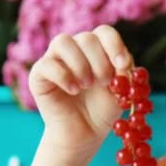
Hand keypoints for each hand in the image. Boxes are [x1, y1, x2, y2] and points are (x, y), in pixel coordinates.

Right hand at [28, 25, 132, 156]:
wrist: (85, 132)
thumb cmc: (104, 109)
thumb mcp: (121, 92)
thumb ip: (125, 74)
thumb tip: (125, 60)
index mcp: (98, 49)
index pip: (105, 33)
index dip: (115, 45)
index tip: (123, 64)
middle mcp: (76, 49)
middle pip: (86, 38)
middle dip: (99, 61)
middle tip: (104, 81)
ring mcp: (55, 59)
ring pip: (62, 42)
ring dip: (80, 64)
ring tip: (87, 85)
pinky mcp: (39, 74)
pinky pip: (47, 64)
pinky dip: (63, 76)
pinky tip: (73, 90)